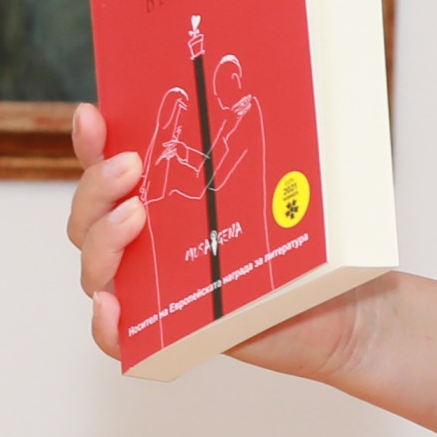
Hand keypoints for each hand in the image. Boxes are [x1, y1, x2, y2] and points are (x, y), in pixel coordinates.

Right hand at [67, 99, 366, 377]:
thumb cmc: (315, 250)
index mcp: (166, 202)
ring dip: (102, 241)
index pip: (110, 170)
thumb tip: (255, 99)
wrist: (348, 315)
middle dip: (97, 188)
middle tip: (131, 168)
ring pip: (95, 269)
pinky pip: (117, 337)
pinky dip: (105, 324)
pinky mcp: (167, 337)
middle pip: (88, 217)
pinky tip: (113, 305)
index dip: (91, 143)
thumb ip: (264, 154)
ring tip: (135, 219)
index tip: (93, 116)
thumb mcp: (288, 192)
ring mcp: (152, 289)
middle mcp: (148, 244)